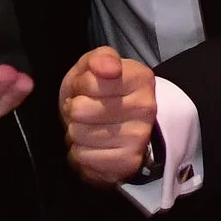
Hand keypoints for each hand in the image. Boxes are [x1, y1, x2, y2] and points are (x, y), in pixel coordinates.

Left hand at [60, 47, 158, 186]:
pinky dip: (80, 152)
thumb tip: (107, 68)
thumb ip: (100, 58)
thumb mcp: (94, 66)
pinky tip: (92, 145)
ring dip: (76, 132)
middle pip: (80, 110)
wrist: (117, 125)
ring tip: (88, 127)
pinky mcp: (128, 162)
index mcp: (141, 78)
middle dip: (74, 110)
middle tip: (84, 110)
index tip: (87, 90)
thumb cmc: (100, 92)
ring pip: (79, 134)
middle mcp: (146, 108)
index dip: (80, 86)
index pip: (90, 83)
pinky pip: (83, 157)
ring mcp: (138, 137)